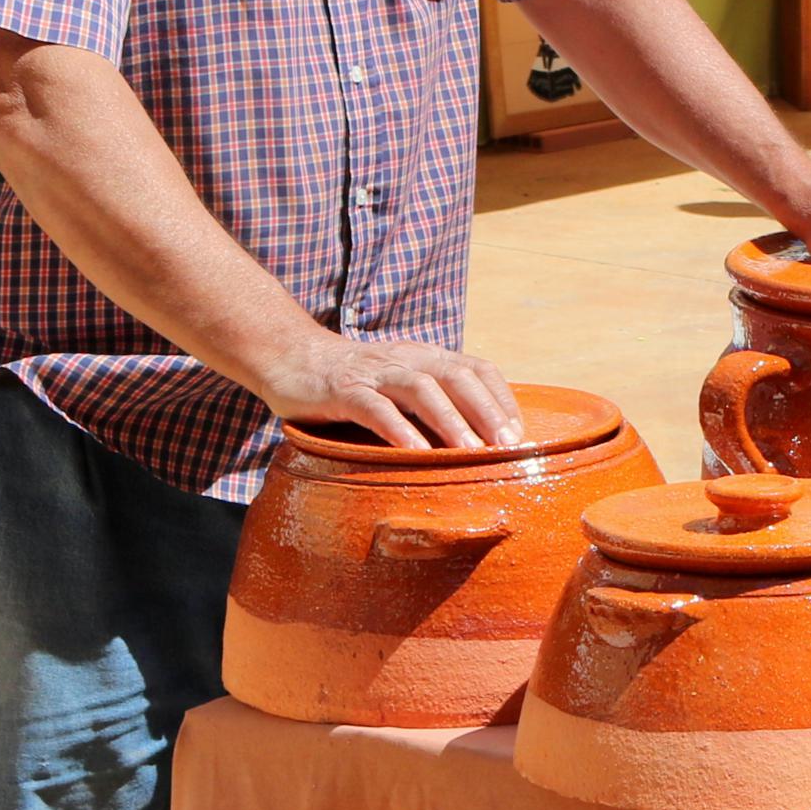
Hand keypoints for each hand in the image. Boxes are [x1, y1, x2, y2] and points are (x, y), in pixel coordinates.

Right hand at [241, 330, 527, 449]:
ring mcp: (375, 372)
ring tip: (472, 452)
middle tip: (507, 447)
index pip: (477, 368)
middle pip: (457, 376)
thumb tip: (476, 441)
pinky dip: (398, 429)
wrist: (291, 357)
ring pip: (421, 389)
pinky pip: (375, 408)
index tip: (519, 434)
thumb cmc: (354, 382)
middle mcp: (406, 358)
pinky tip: (415, 452)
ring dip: (450, 421)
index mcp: (426, 356)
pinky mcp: (343, 389)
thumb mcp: (400, 384)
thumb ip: (432, 402)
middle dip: (487, 411)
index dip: (501, 399)